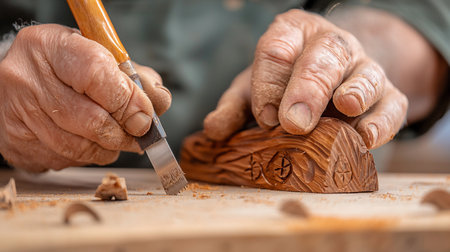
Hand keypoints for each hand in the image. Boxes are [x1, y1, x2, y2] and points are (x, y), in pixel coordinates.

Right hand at [0, 24, 170, 171]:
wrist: (22, 78)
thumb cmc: (70, 66)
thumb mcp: (103, 57)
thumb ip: (136, 78)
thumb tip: (160, 103)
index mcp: (52, 46)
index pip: (96, 74)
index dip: (128, 101)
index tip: (146, 118)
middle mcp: (27, 78)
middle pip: (90, 119)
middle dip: (124, 134)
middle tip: (139, 136)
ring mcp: (18, 113)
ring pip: (78, 148)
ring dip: (108, 149)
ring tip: (116, 139)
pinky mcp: (16, 143)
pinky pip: (64, 160)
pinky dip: (86, 157)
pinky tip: (88, 142)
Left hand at [204, 9, 407, 148]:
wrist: (326, 81)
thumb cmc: (282, 84)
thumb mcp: (253, 90)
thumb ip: (234, 107)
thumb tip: (214, 130)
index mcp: (292, 34)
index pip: (278, 48)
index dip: (269, 82)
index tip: (265, 116)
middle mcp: (330, 44)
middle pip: (323, 56)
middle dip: (308, 87)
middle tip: (294, 121)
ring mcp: (363, 67)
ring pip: (364, 73)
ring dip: (355, 91)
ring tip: (345, 106)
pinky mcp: (387, 93)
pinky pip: (392, 104)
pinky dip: (382, 120)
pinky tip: (366, 136)